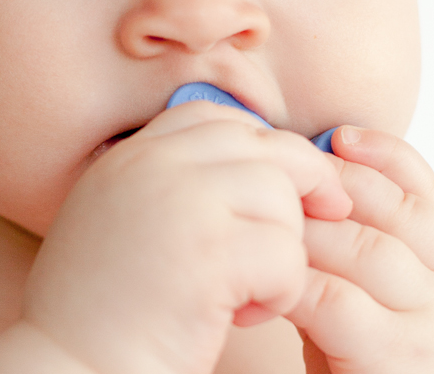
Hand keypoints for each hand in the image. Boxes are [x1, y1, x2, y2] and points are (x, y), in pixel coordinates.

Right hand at [16, 101, 351, 373]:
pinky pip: (285, 253)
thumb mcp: (124, 218)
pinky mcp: (209, 253)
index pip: (218, 118)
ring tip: (250, 290)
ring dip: (284, 247)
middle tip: (330, 211)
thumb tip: (262, 161)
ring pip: (282, 196)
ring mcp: (182, 201)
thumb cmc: (104, 313)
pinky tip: (245, 316)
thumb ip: (173, 180)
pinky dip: (281, 290)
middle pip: (265, 144)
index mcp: (132, 155)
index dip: (263, 146)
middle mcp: (154, 164)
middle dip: (306, 179)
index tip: (286, 181)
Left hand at [288, 128, 433, 373]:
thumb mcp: (390, 311)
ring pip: (369, 247)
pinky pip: (339, 303)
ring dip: (312, 225)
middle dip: (337, 183)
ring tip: (269, 213)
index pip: (428, 193)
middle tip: (282, 169)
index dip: (385, 156)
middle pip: (398, 211)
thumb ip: (368, 259)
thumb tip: (311, 193)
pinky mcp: (404, 363)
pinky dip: (299, 279)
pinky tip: (272, 273)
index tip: (341, 135)